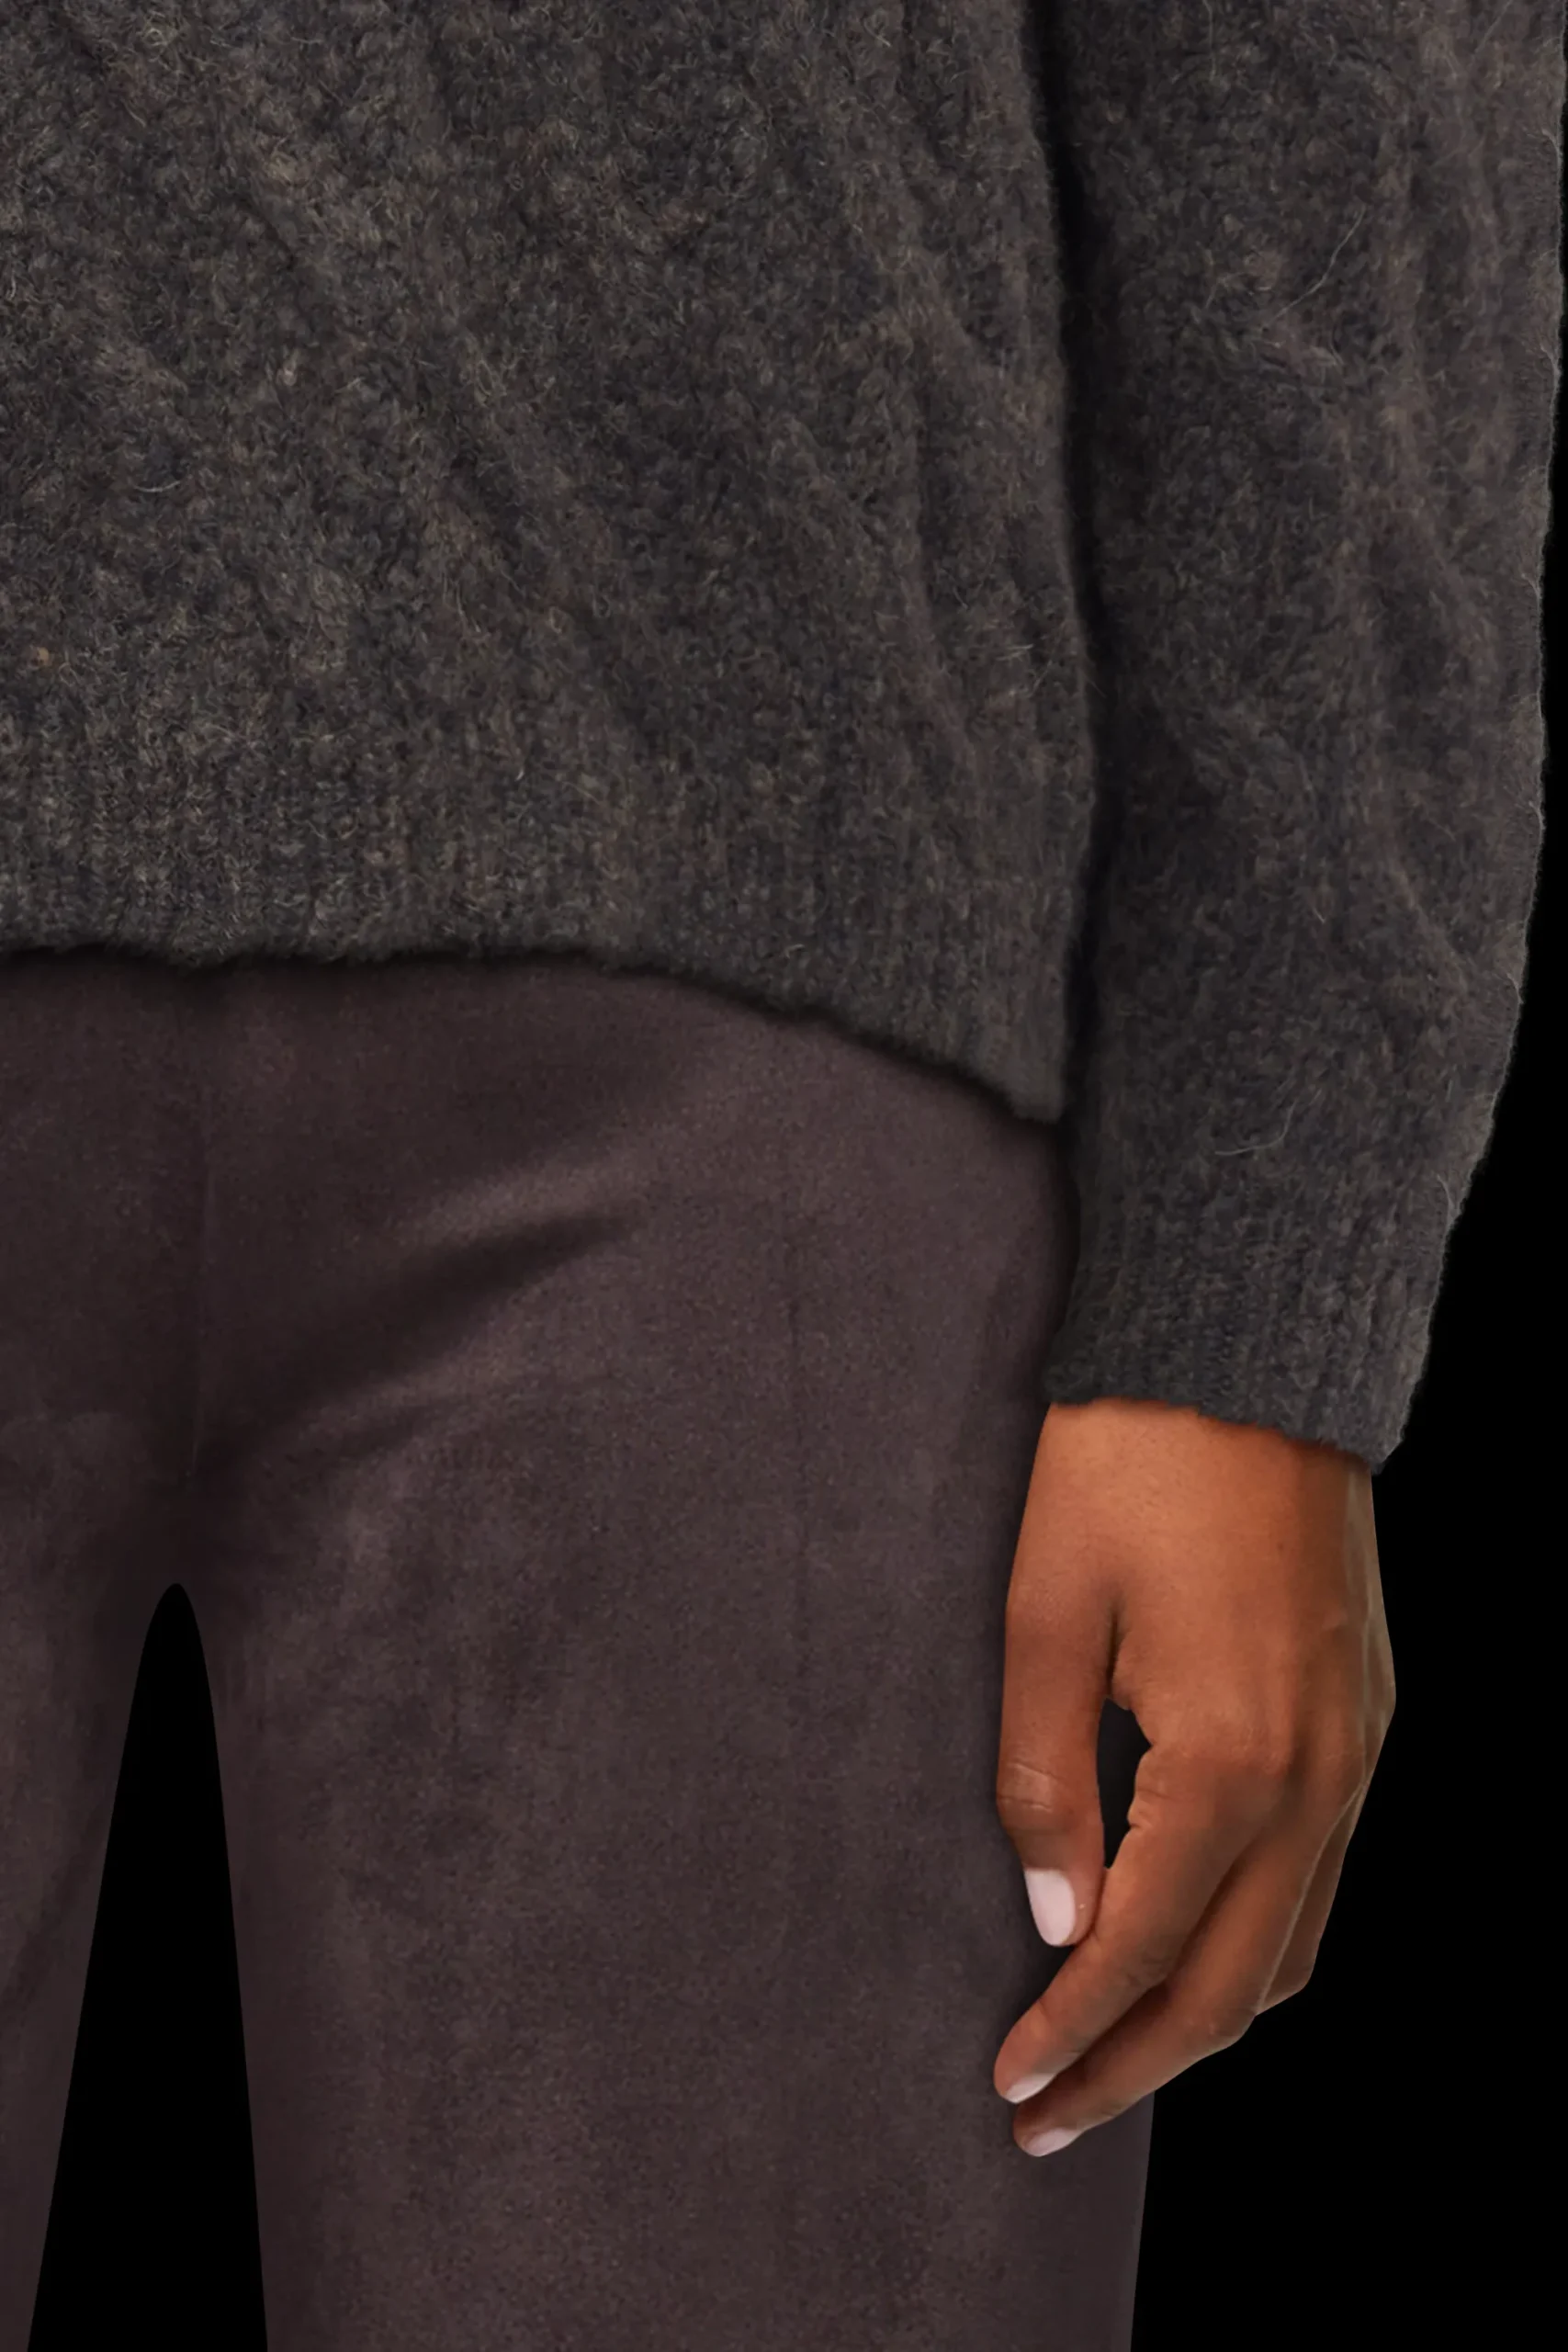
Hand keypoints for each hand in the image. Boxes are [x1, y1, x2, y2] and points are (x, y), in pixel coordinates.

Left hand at [991, 1394, 1393, 2156]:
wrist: (1250, 1352)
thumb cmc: (1130, 1469)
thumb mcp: (1046, 1616)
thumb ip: (1045, 1781)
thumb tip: (1058, 1920)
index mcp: (1230, 1765)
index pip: (1142, 1954)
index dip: (1070, 2034)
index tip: (1009, 2086)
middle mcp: (1319, 1782)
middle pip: (1234, 1990)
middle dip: (1136, 2068)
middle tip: (1049, 2120)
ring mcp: (1360, 1754)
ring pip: (1294, 1948)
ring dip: (1204, 2020)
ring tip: (1115, 2054)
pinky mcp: (1369, 1719)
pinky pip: (1324, 1879)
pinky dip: (1257, 1944)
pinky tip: (1193, 1944)